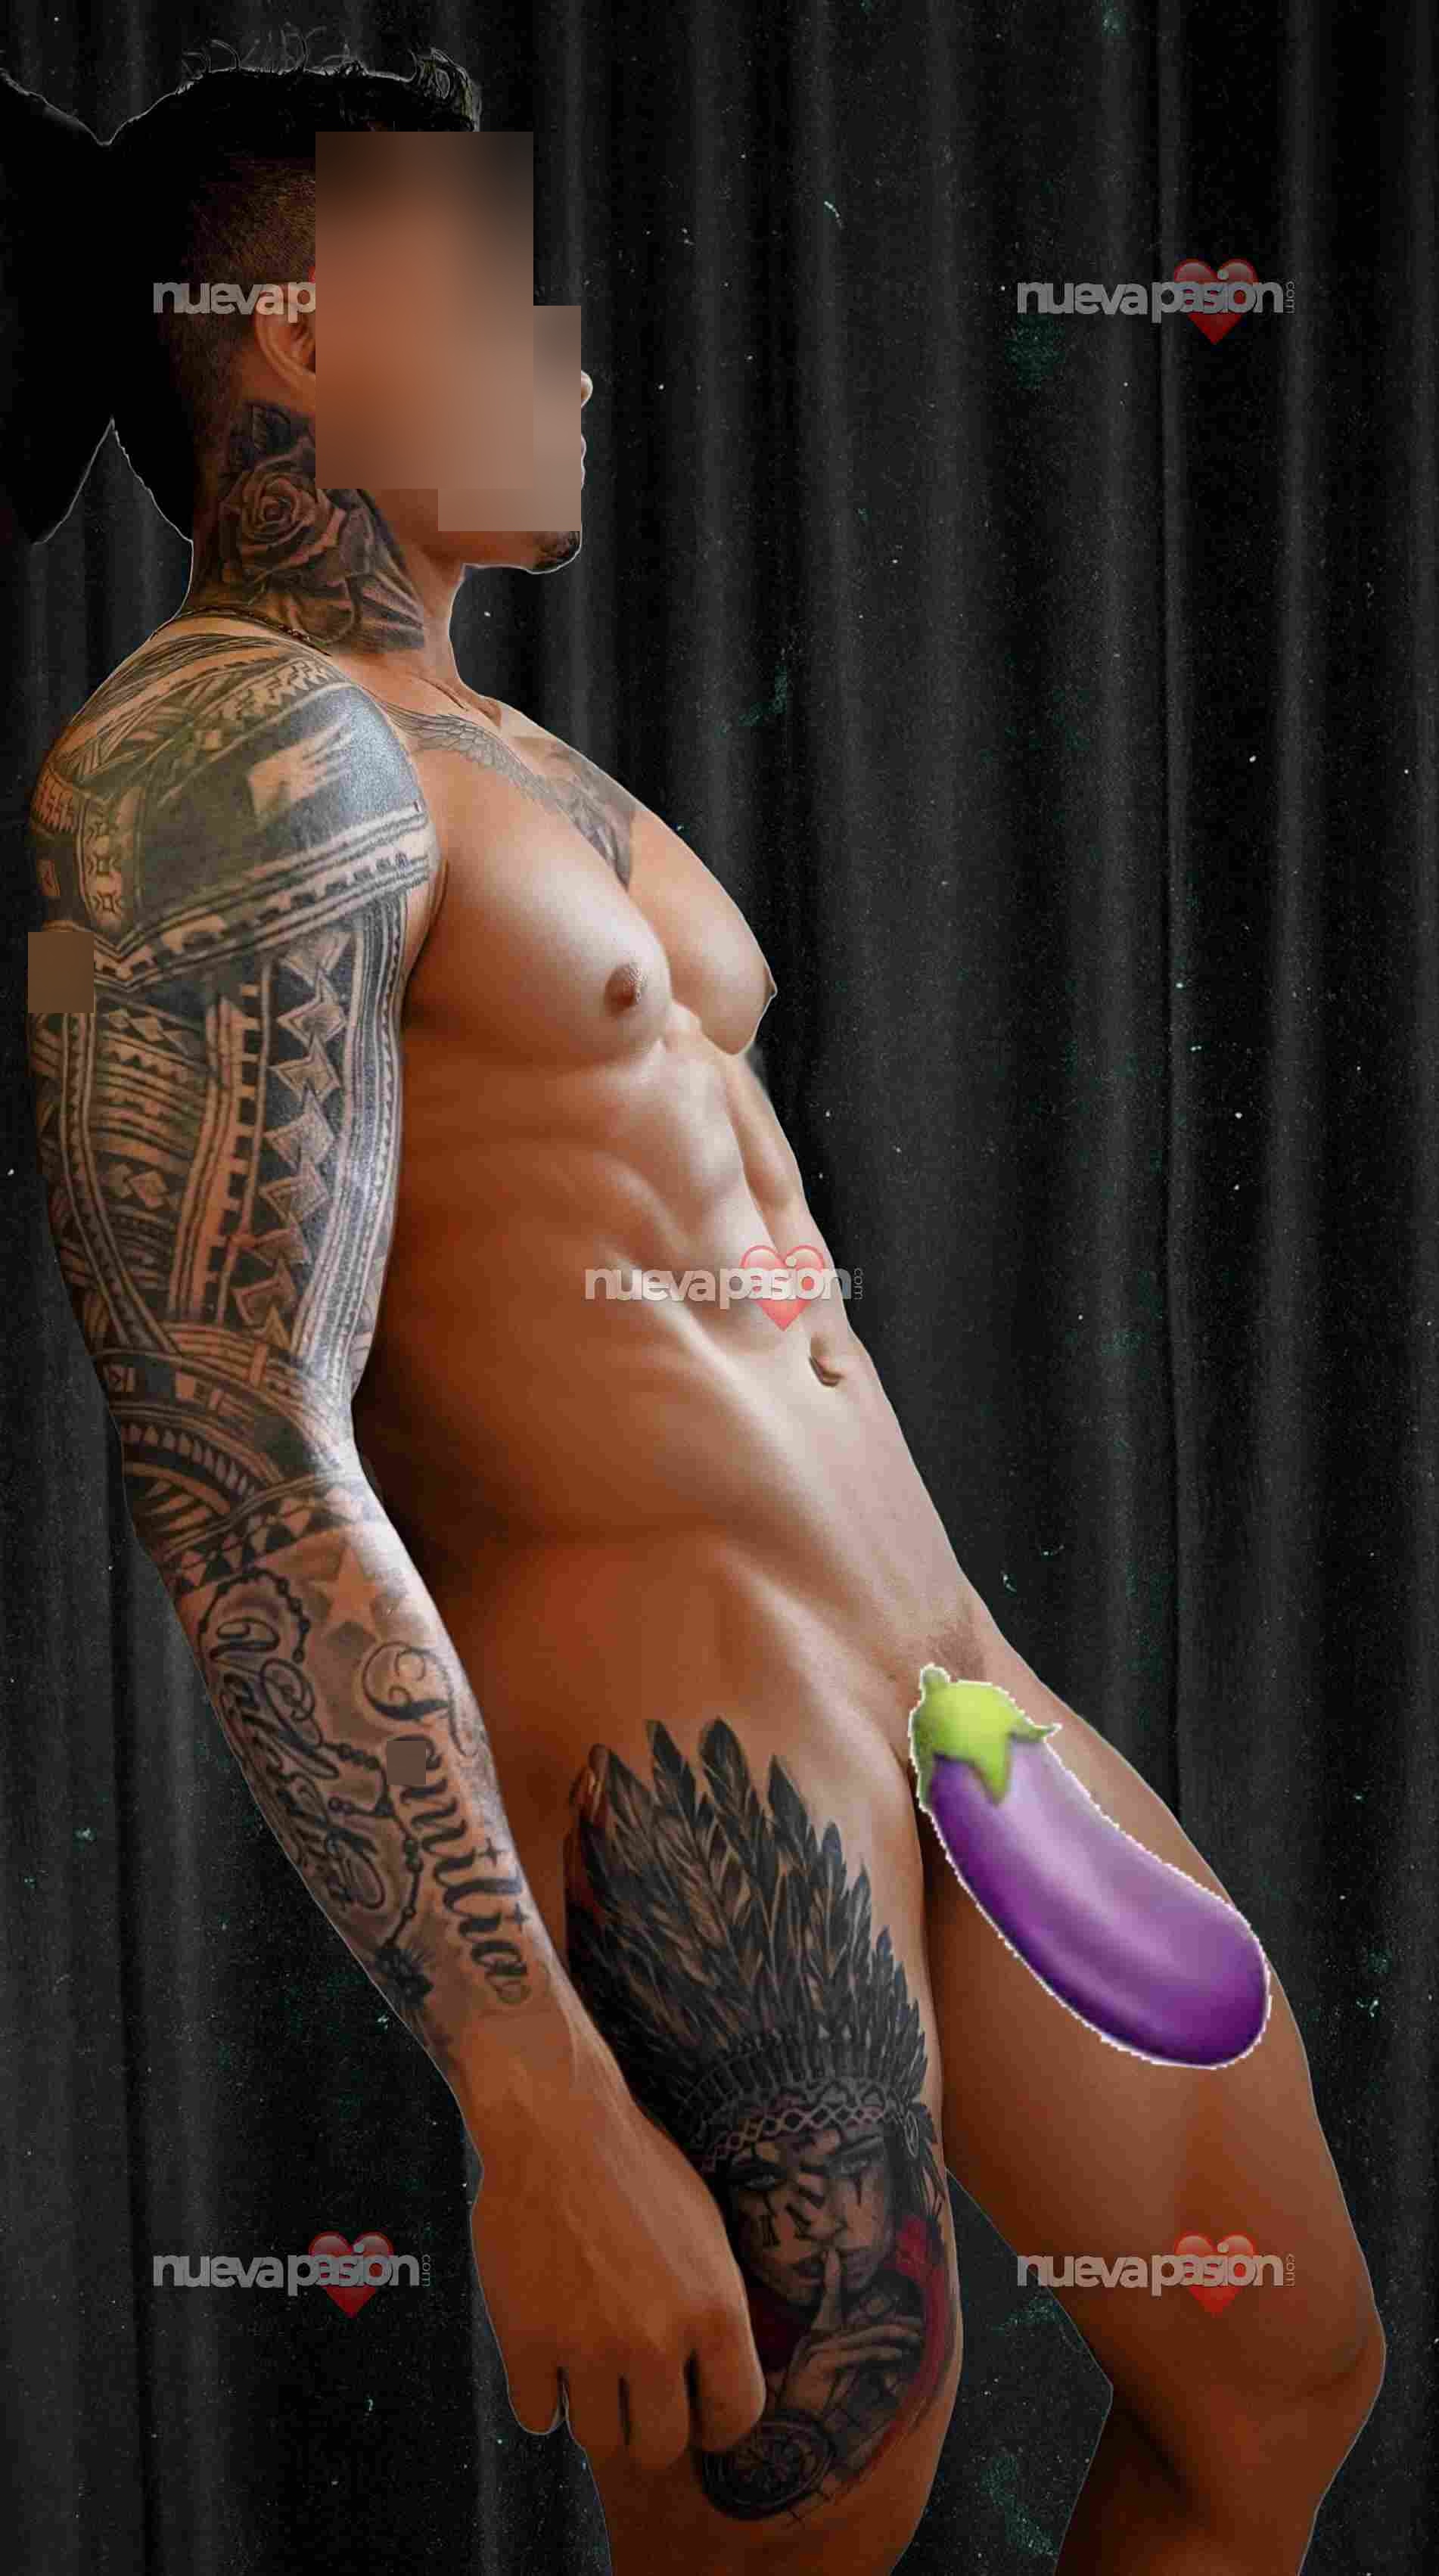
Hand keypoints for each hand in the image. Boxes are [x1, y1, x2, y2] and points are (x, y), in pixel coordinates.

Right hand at [467, 2014, 767, 2472]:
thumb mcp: (706, 2234)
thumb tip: (718, 2378)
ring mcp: (588, 2347)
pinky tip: (544, 2352)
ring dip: (592, 2409)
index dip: (713, 2423)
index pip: (734, 2418)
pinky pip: (538, 2418)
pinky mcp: (526, 2343)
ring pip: (598, 2439)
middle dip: (647, 2425)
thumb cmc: (636, 2170)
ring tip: (585, 2361)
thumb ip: (714, 2312)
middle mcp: (657, 2340)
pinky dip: (540, 2394)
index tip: (694, 2412)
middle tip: (632, 2392)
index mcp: (715, 2310)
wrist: (556, 2124)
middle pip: (660, 2446)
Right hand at [772, 2245, 925, 2423]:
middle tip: (920, 2323)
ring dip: (893, 2335)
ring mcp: (821, 2348)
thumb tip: (878, 2349)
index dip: (832, 2279)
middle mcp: (820, 2336)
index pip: (830, 2301)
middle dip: (895, 2322)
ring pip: (864, 2336)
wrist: (792, 2420)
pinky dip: (878, 2353)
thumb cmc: (810, 2396)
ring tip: (916, 2335)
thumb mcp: (828, 2372)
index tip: (832, 2255)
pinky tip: (897, 2353)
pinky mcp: (823, 2363)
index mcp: (819, 2335)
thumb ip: (849, 2357)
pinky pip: (857, 2355)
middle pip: (863, 2324)